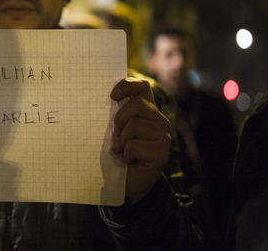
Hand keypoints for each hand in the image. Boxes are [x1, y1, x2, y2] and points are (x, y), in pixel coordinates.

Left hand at [111, 78, 170, 204]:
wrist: (129, 183)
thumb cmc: (121, 153)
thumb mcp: (118, 130)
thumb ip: (118, 114)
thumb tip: (106, 97)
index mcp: (148, 112)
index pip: (143, 87)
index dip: (128, 85)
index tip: (112, 95)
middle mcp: (159, 121)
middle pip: (137, 104)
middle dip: (120, 119)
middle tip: (117, 136)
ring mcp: (162, 137)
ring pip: (134, 125)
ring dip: (121, 141)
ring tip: (122, 151)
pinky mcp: (160, 153)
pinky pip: (134, 145)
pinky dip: (126, 154)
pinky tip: (129, 160)